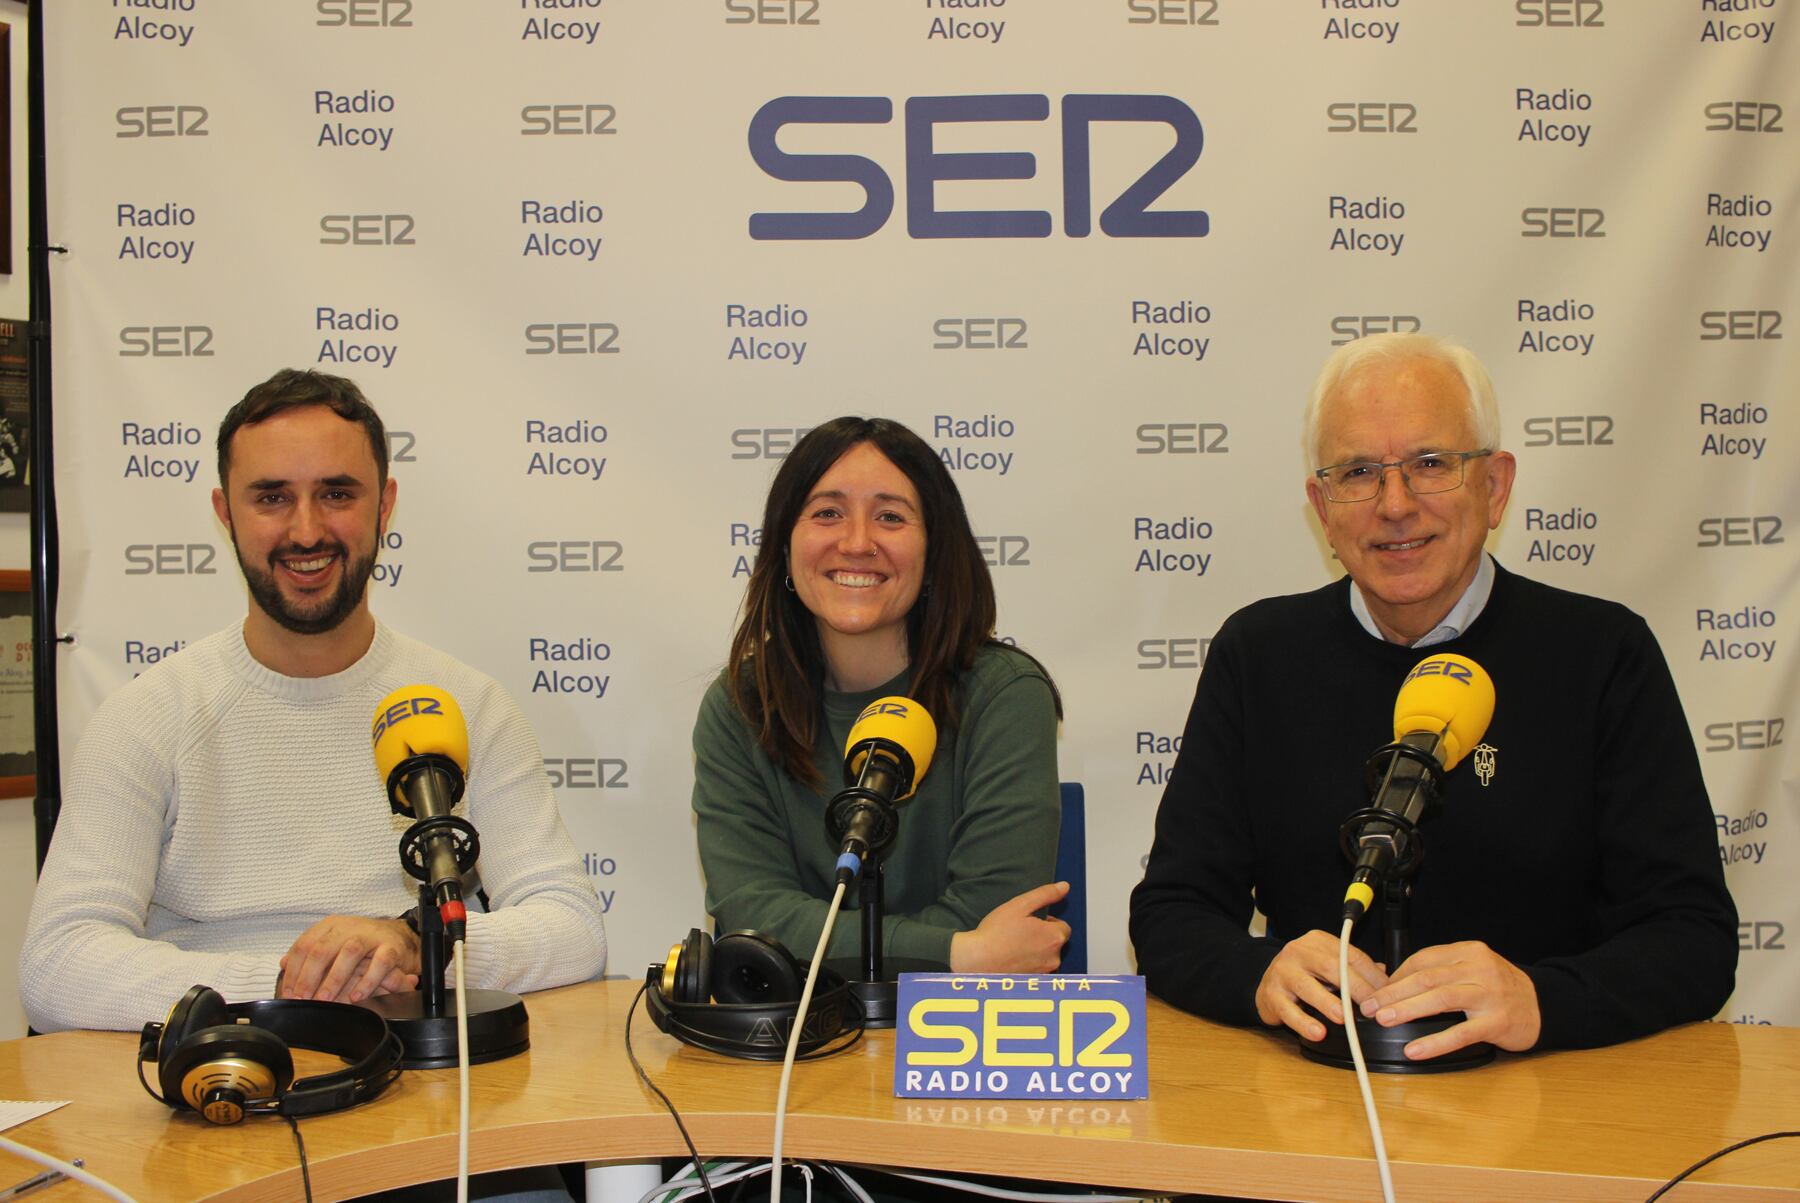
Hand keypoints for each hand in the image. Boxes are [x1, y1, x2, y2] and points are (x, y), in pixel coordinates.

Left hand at [279, 915, 420, 1002]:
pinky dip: (367, 981)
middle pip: (322, 949)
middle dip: (308, 977)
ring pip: (349, 952)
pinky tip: (356, 996)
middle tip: (302, 998)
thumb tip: (283, 964)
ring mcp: (371, 936)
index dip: (293, 971)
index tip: (288, 992)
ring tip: (325, 999)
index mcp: (330, 925)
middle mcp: (349, 927)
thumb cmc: (361, 943)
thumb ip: (309, 952)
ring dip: (334, 978)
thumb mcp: (332, 942)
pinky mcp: (391, 947)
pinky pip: (380, 963)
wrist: (397, 937)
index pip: (304, 945)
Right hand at [949, 882, 1071, 972]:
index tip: (1029, 923)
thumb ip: (1045, 894)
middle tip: (1020, 933)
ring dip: (1036, 951)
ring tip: (1014, 947)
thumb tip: (1064, 887)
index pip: (1063, 927)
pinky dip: (1029, 964)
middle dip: (1043, 937)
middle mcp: (1054, 958)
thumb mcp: (1020, 905)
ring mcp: (1044, 973)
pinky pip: (1037, 970)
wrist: (976, 960)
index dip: (1047, 923)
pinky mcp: (1032, 983)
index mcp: (1054, 937)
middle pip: (1055, 943)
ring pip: (1046, 957)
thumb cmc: (996, 933)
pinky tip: (1013, 959)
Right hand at [1254, 930, 1388, 1040]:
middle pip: (1330, 966)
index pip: (1349, 955)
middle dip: (1354, 987)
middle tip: (1370, 1008)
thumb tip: (1387, 978)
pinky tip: (1317, 1032)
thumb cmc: (1304, 976)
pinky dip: (1303, 1022)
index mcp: (1318, 942)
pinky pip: (1288, 1009)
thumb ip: (1355, 969)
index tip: (1386, 994)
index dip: (1371, 975)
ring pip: (1306, 985)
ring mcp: (1282, 971)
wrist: (1266, 985)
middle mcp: (1298, 951)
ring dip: (1327, 1002)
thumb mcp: (1329, 966)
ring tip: (1343, 1018)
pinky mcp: (1270, 994)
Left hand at [1360, 940, 1540, 1058]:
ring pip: (1440, 999)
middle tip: (1369, 1006)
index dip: (1396, 976)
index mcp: (1468, 952)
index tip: (1376, 990)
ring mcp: (1489, 995)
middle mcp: (1479, 969)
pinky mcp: (1497, 1022)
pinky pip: (1460, 1033)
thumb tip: (1394, 981)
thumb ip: (1441, 972)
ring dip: (1407, 1009)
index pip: (1423, 960)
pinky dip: (1434, 1042)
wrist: (1544, 1005)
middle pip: (1426, 978)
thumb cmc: (1500, 989)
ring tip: (1383, 1019)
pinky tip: (1414, 1049)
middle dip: (1393, 992)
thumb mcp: (1473, 969)